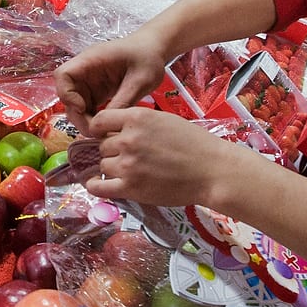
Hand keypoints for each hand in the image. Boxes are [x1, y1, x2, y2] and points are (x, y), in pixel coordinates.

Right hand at [54, 35, 172, 134]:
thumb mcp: (140, 80)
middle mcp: (85, 71)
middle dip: (77, 115)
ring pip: (75, 104)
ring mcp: (89, 82)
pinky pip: (87, 108)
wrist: (155, 50)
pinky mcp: (96, 91)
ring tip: (102, 131)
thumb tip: (106, 122)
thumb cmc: (147, 58)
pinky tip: (105, 126)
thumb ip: (124, 100)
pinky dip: (92, 119)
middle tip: (95, 130)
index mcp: (91, 60)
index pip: (63, 75)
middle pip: (66, 94)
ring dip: (84, 119)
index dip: (66, 94)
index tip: (82, 108)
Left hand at [86, 107, 246, 209]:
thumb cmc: (194, 144)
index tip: (104, 135)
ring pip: (103, 166)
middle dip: (112, 151)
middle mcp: (128, 139)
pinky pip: (98, 188)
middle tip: (130, 157)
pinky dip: (94, 186)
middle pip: (102, 146)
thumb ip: (137, 122)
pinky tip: (96, 185)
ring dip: (112, 169)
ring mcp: (128, 164)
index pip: (100, 120)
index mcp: (136, 117)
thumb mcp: (163, 120)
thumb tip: (114, 130)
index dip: (99, 129)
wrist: (212, 170)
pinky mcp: (130, 188)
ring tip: (131, 171)